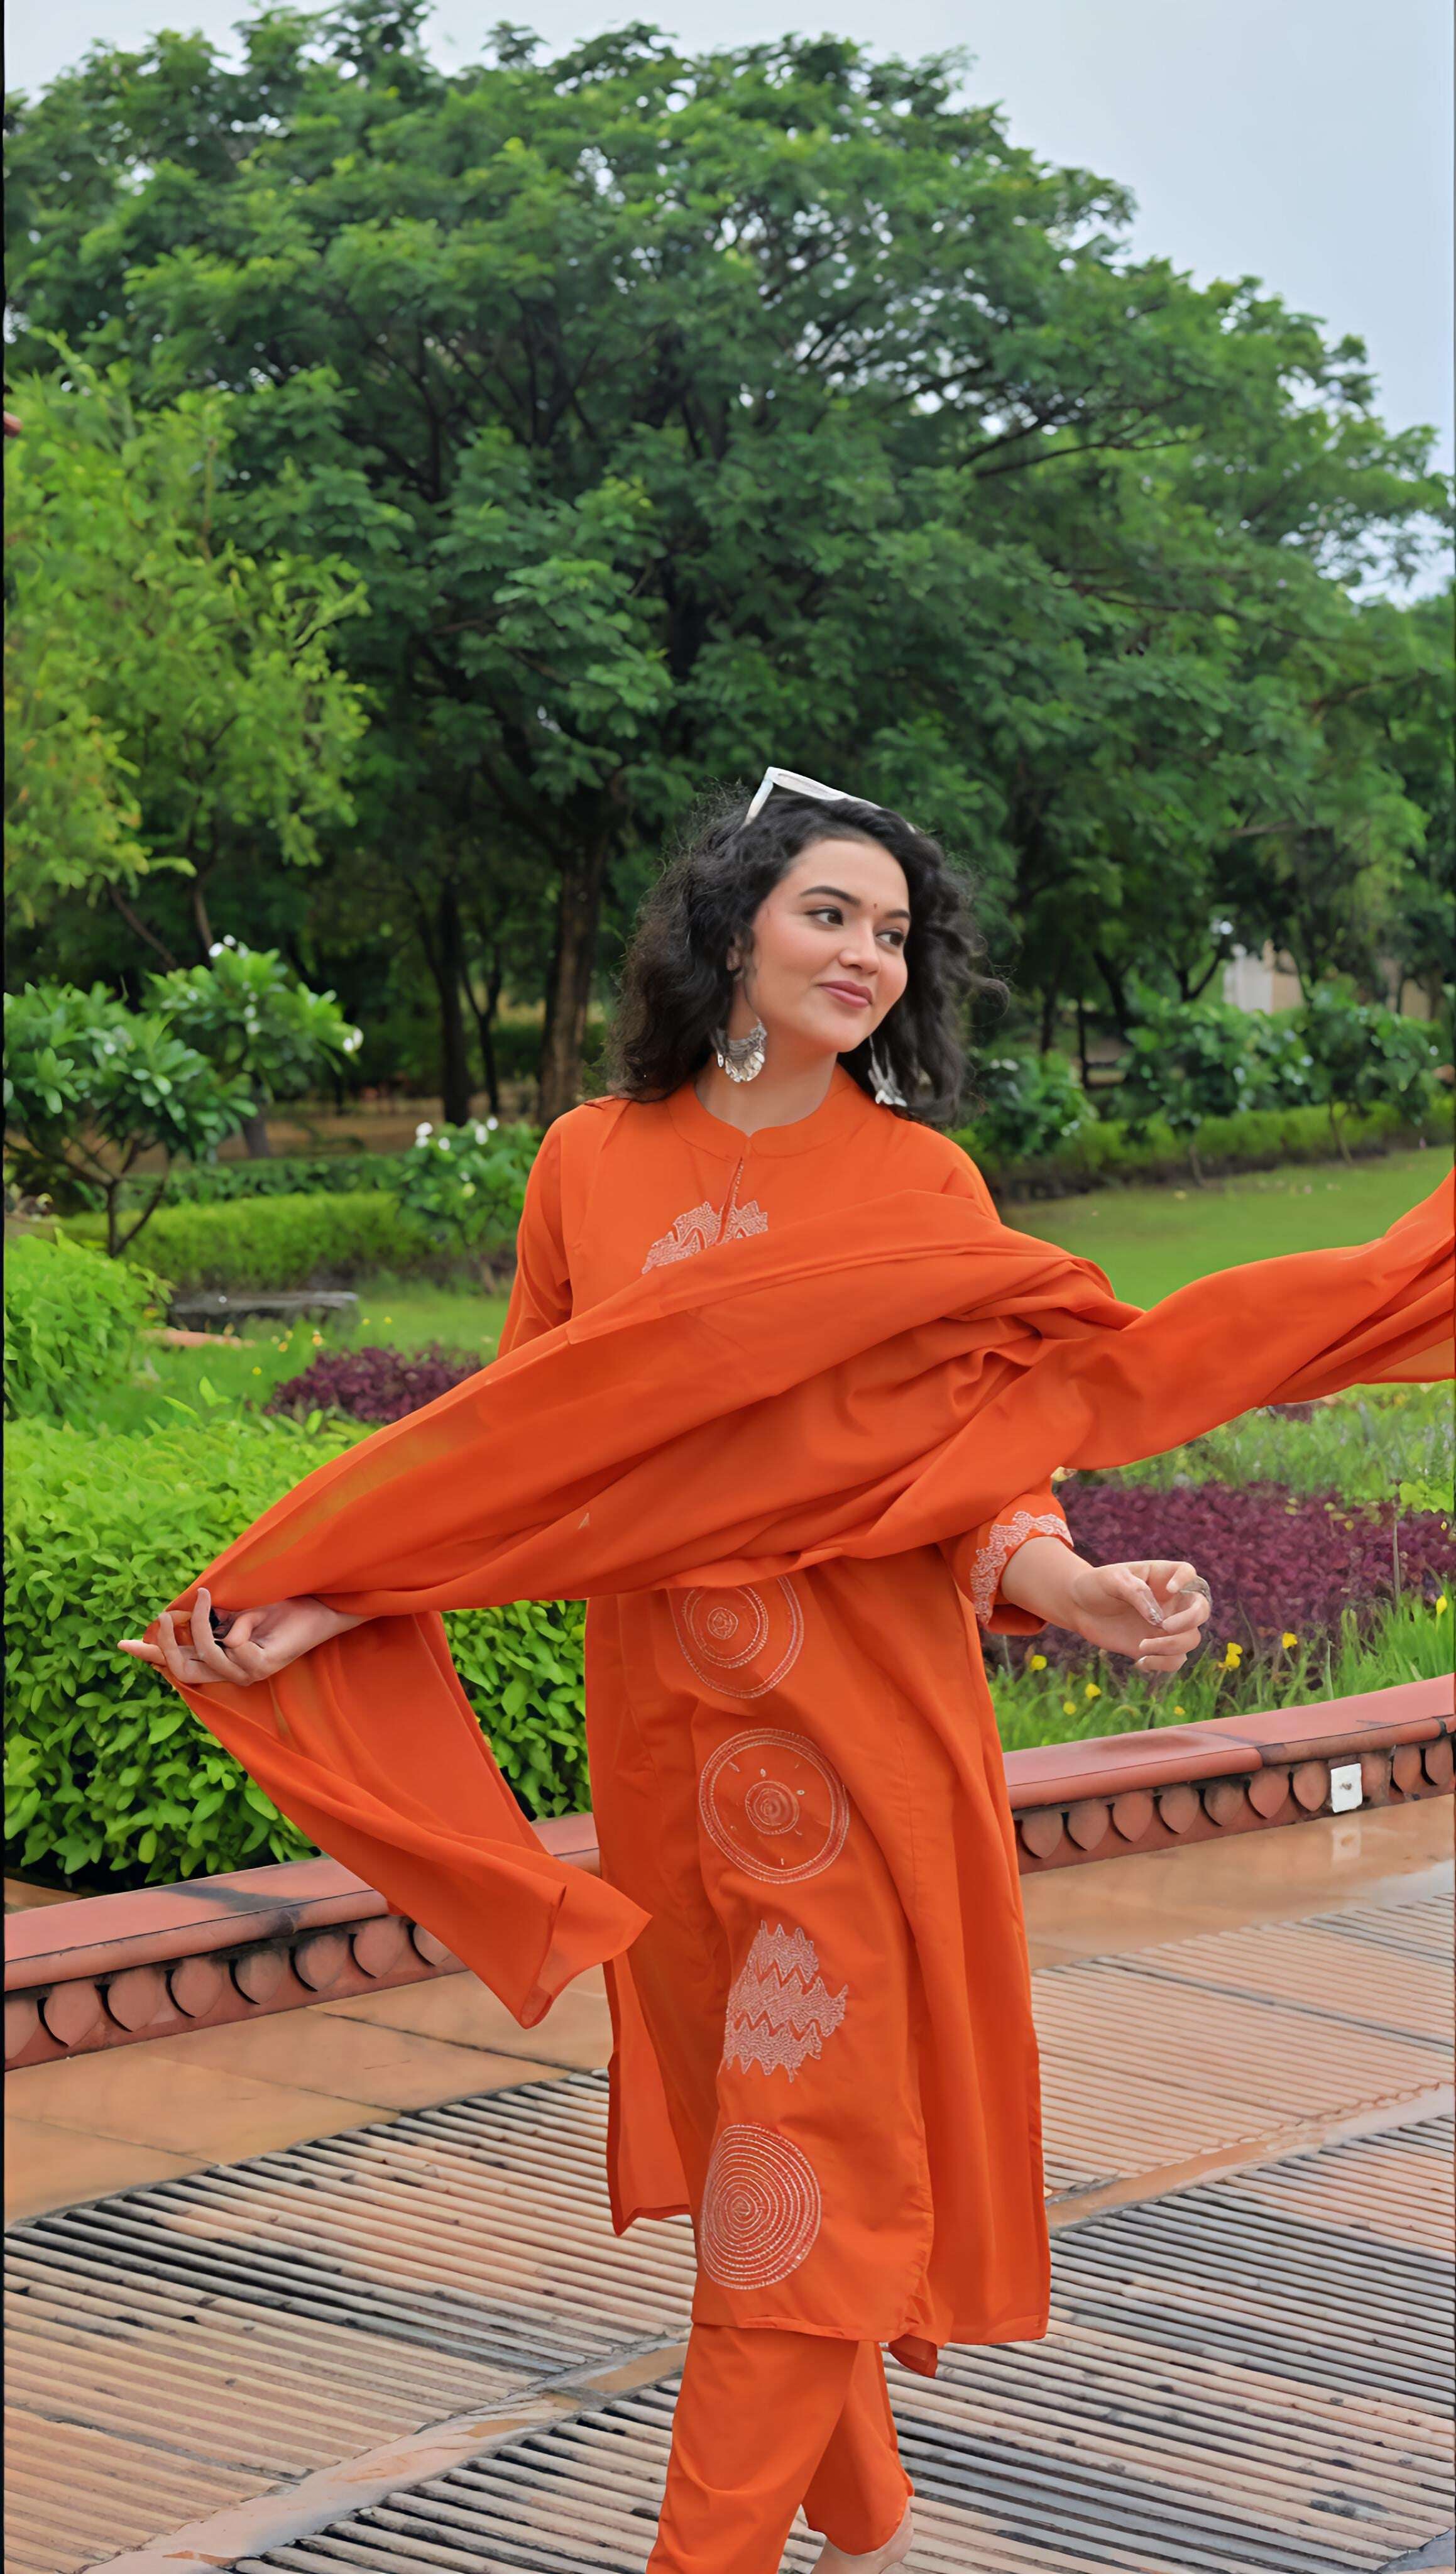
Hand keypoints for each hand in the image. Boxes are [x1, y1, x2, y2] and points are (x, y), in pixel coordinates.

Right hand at [118, 1587, 363, 1690]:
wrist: (317, 1605)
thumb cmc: (279, 1605)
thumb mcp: (235, 1608)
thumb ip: (209, 1618)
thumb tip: (177, 1614)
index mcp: (221, 1659)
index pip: (177, 1663)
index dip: (150, 1654)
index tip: (122, 1643)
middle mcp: (231, 1672)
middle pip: (182, 1671)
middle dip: (167, 1642)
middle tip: (166, 1613)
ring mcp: (248, 1673)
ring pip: (207, 1655)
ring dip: (202, 1622)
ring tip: (205, 1595)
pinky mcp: (265, 1667)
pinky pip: (236, 1646)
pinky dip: (241, 1625)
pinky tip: (256, 1617)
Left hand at [1063, 1559, 1211, 1672]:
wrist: (1079, 1608)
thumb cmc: (1096, 1586)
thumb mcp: (1112, 1580)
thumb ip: (1137, 1593)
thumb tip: (1158, 1619)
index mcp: (1161, 1577)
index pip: (1188, 1573)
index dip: (1186, 1580)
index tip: (1169, 1589)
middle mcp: (1170, 1602)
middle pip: (1201, 1609)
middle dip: (1189, 1620)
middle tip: (1163, 1626)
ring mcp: (1165, 1626)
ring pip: (1191, 1639)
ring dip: (1172, 1646)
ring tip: (1142, 1647)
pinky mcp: (1156, 1647)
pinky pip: (1175, 1660)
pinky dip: (1163, 1664)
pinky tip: (1140, 1661)